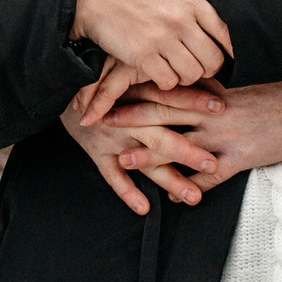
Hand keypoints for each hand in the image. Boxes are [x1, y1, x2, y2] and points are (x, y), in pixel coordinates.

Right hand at [62, 86, 219, 214]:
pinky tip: (144, 208)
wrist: (60, 92)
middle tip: (213, 165)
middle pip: (161, 134)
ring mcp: (111, 137)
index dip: (194, 101)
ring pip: (143, 162)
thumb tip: (198, 73)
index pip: (168, 97)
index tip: (221, 108)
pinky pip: (113, 177)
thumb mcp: (126, 72)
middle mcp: (125, 117)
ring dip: (169, 180)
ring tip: (193, 197)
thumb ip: (154, 78)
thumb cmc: (102, 84)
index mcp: (134, 93)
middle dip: (188, 151)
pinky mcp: (97, 153)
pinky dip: (127, 192)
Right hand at [70, 0, 232, 122]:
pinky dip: (166, 81)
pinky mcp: (143, 56)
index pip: (227, 34)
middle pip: (213, 60)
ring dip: (186, 76)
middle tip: (195, 65)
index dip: (230, 50)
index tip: (225, 57)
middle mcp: (181, 20)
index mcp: (191, 1)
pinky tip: (158, 71)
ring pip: (193, 74)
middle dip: (207, 68)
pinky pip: (169, 81)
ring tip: (176, 69)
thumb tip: (219, 6)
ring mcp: (162, 39)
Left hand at [103, 79, 281, 195]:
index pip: (167, 83)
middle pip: (164, 110)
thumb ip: (207, 84)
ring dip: (151, 155)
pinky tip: (174, 198)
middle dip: (130, 115)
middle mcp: (214, 109)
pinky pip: (212, 176)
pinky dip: (191, 187)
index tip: (108, 85)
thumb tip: (180, 81)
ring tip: (123, 161)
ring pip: (182, 144)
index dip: (136, 85)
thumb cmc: (273, 92)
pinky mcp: (242, 157)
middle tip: (100, 119)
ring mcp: (227, 134)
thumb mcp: (238, 82)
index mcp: (211, 88)